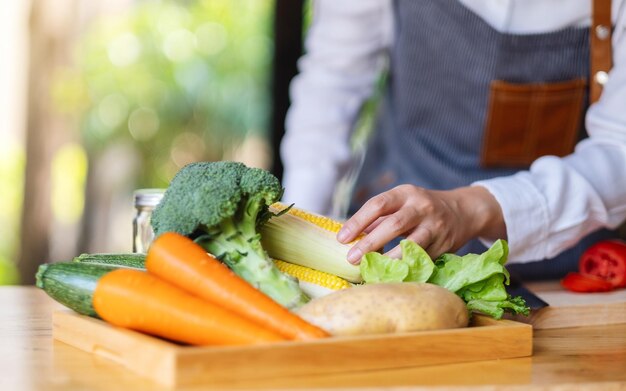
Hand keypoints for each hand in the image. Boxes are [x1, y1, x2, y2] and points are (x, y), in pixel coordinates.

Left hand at [337, 185, 505, 263]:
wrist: (463, 211)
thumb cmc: (420, 208)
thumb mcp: (401, 203)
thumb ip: (377, 218)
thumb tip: (349, 236)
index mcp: (405, 193)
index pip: (377, 204)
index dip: (357, 221)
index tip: (342, 238)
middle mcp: (421, 206)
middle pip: (393, 224)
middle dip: (370, 243)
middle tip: (351, 258)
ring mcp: (435, 226)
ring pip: (411, 244)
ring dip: (389, 258)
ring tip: (371, 268)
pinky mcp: (444, 244)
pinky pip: (422, 258)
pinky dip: (405, 267)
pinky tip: (392, 274)